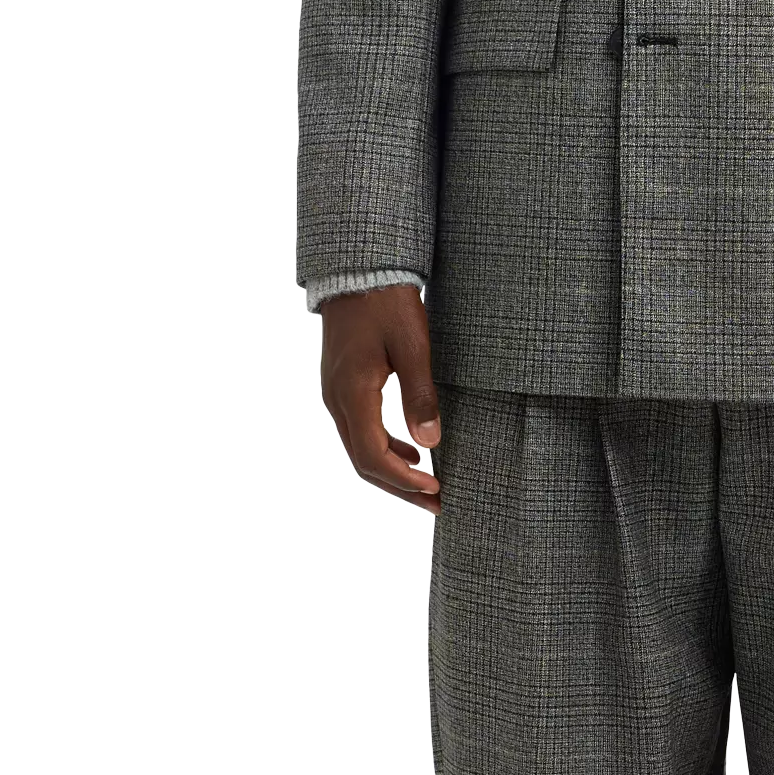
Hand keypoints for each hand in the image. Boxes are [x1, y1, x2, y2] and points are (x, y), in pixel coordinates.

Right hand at [319, 285, 441, 513]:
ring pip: (360, 449)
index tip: (437, 489)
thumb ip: (420, 394)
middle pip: (364, 462)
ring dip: (394, 472)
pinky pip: (359, 430)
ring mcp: (336, 394)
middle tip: (438, 504)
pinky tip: (413, 452)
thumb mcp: (413, 346)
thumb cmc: (387, 303)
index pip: (372, 456)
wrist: (358, 270)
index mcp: (352, 394)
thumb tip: (430, 442)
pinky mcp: (342, 386)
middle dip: (401, 488)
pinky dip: (385, 449)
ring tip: (429, 487)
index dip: (404, 480)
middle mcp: (337, 400)